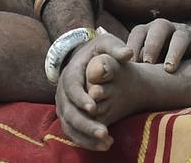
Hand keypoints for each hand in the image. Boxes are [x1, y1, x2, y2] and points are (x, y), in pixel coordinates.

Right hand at [53, 31, 131, 151]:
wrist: (89, 62)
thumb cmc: (99, 53)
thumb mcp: (106, 43)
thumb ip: (115, 47)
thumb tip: (128, 53)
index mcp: (70, 72)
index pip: (71, 87)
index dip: (80, 98)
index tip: (94, 108)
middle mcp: (63, 92)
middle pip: (69, 111)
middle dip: (85, 124)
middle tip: (104, 133)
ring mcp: (64, 106)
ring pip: (70, 126)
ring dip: (86, 137)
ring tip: (107, 143)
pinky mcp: (69, 118)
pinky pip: (73, 133)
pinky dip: (86, 142)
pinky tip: (104, 146)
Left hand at [125, 19, 190, 72]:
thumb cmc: (164, 60)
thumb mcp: (150, 60)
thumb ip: (137, 64)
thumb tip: (117, 74)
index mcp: (151, 31)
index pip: (140, 31)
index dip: (134, 44)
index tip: (129, 62)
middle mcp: (169, 28)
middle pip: (160, 27)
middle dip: (153, 44)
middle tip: (148, 62)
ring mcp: (188, 33)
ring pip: (181, 36)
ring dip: (174, 51)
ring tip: (169, 69)